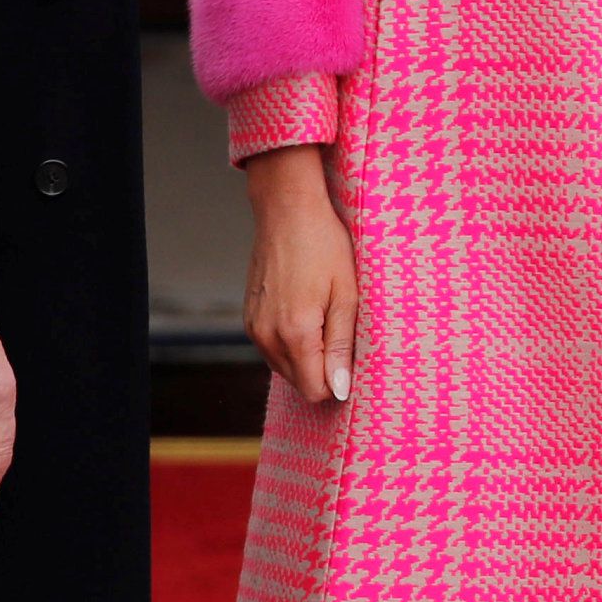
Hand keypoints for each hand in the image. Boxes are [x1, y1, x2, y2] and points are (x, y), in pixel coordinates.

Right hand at [244, 143, 360, 406]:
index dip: (337, 383)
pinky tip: (306, 314)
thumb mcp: (346, 295)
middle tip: (343, 334)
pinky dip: (290, 343)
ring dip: (307, 357)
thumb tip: (339, 389)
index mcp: (295, 333)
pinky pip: (272, 348)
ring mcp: (253, 327)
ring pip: (284, 368)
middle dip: (322, 371)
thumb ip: (340, 346)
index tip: (353, 359)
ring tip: (325, 318)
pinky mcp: (248, 318)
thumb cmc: (324, 246)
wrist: (287, 210)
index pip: (315, 390)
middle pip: (298, 383)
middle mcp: (267, 336)